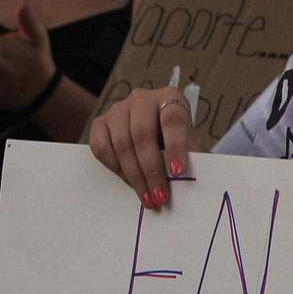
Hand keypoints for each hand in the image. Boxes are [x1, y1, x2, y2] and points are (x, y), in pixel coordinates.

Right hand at [88, 85, 194, 209]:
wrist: (155, 132)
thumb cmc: (175, 138)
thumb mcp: (189, 143)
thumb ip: (191, 157)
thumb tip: (189, 180)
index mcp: (170, 97)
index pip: (172, 119)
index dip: (175, 146)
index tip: (178, 172)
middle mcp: (142, 98)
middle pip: (142, 134)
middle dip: (151, 170)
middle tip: (160, 195)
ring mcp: (119, 108)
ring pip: (121, 143)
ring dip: (134, 175)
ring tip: (147, 196)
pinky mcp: (101, 122)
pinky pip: (101, 147)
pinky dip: (114, 167)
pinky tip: (128, 180)